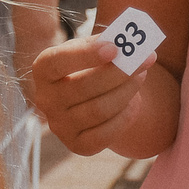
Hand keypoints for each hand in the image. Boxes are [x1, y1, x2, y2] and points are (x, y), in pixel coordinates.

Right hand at [28, 34, 146, 152]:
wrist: (89, 97)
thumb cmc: (92, 64)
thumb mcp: (92, 49)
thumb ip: (106, 44)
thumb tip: (129, 45)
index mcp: (43, 69)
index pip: (58, 62)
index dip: (85, 55)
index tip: (114, 48)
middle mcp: (45, 99)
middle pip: (84, 87)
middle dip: (119, 73)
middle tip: (145, 60)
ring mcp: (59, 125)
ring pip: (99, 110)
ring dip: (127, 92)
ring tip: (141, 76)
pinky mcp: (77, 145)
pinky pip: (106, 133)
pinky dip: (125, 116)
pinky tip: (134, 102)